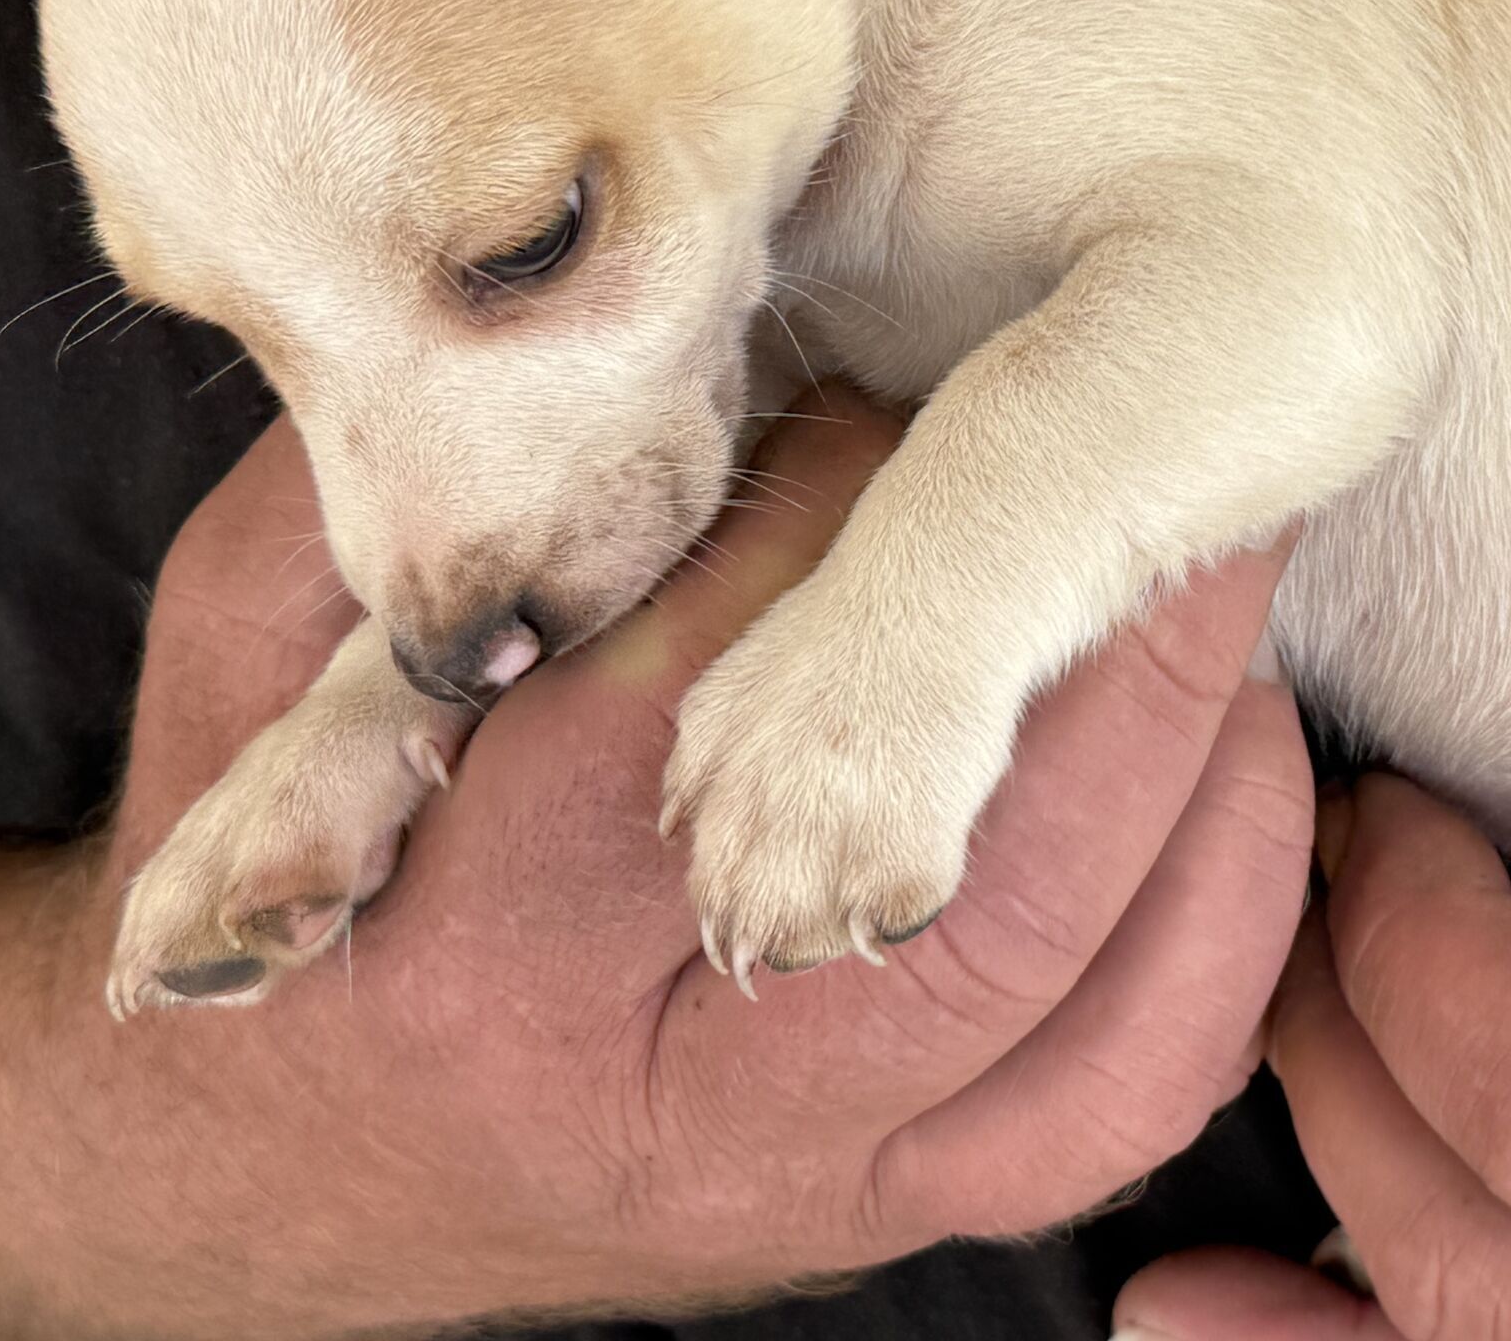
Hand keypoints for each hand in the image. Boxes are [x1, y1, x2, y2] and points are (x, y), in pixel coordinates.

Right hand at [89, 390, 1311, 1333]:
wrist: (269, 1164)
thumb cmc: (279, 832)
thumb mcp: (263, 632)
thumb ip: (411, 488)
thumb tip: (576, 313)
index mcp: (466, 903)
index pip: (706, 679)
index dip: (848, 503)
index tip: (941, 341)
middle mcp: (642, 1066)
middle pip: (933, 875)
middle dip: (1079, 650)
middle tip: (1181, 457)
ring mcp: (793, 1161)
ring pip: (1061, 993)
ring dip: (1184, 780)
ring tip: (1226, 585)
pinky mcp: (895, 1198)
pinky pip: (1117, 1093)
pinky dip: (1217, 926)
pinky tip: (1247, 766)